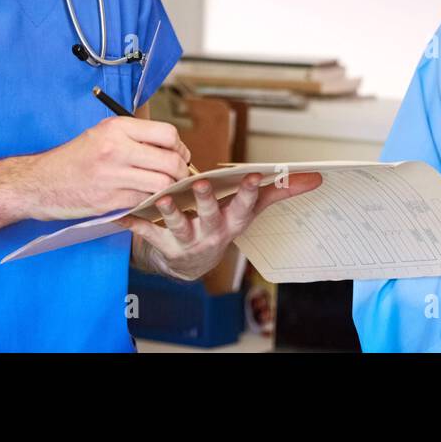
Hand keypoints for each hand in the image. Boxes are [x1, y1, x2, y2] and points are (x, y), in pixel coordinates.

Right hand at [19, 116, 190, 220]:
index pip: (167, 134)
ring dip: (170, 188)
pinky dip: (151, 201)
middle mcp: (116, 149)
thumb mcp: (101, 133)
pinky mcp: (110, 201)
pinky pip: (145, 201)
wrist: (40, 183)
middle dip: (181, 171)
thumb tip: (170, 142)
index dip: (179, 146)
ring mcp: (113, 177)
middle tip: (178, 175)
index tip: (178, 154)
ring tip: (166, 188)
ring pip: (162, 185)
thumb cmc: (73, 158)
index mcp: (116, 128)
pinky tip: (148, 198)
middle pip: (170, 161)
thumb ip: (134, 134)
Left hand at [121, 171, 322, 280]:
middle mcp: (212, 232)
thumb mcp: (251, 210)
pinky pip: (147, 234)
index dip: (249, 193)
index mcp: (233, 221)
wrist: (192, 264)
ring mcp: (187, 240)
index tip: (253, 177)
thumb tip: (316, 177)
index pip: (245, 206)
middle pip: (210, 215)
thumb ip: (280, 192)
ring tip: (161, 197)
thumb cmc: (223, 225)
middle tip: (200, 184)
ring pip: (178, 225)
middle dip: (206, 201)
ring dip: (169, 211)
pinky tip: (123, 214)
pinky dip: (135, 223)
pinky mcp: (163, 245)